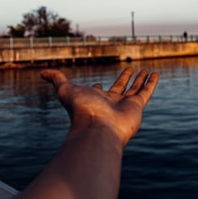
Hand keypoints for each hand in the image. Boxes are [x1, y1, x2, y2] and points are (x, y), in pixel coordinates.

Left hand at [41, 67, 158, 145]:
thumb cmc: (81, 110)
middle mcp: (110, 104)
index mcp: (94, 101)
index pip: (98, 93)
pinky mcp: (137, 107)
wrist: (97, 128)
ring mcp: (124, 106)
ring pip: (134, 89)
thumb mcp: (65, 90)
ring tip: (145, 70)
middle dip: (124, 79)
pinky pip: (146, 93)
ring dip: (139, 79)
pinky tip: (155, 74)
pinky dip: (151, 83)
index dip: (98, 88)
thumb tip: (42, 73)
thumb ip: (56, 79)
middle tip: (129, 70)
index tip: (98, 85)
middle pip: (119, 89)